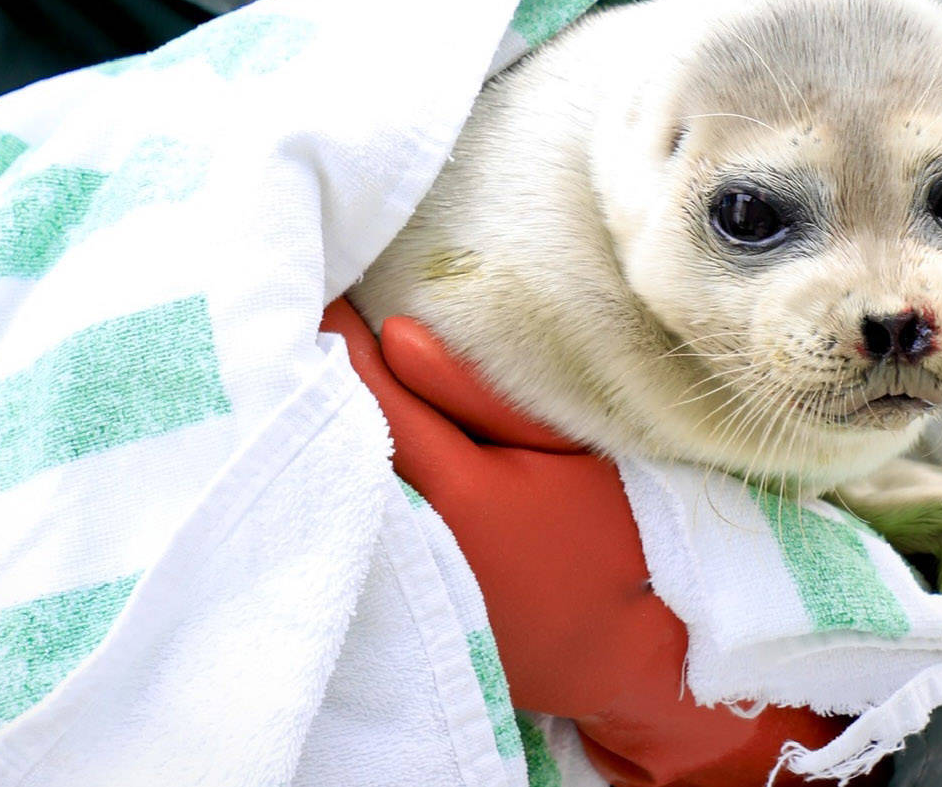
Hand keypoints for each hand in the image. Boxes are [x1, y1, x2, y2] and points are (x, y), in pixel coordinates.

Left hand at [321, 299, 882, 786]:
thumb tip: (396, 335)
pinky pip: (350, 520)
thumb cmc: (609, 534)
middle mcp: (406, 541)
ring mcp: (392, 584)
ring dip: (328, 422)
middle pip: (334, 433)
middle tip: (315, 312)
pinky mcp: (389, 607)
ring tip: (324, 364)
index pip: (368, 390)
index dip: (340, 332)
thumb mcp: (563, 446)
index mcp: (454, 490)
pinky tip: (350, 439)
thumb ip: (476, 392)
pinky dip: (344, 474)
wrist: (627, 655)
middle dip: (322, 374)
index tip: (331, 286)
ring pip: (336, 477)